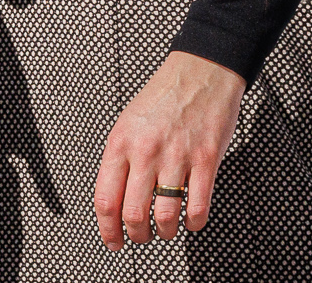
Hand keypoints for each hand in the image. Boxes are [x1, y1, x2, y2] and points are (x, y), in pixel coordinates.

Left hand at [92, 50, 245, 248]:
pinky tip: (191, 218)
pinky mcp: (206, 160)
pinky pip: (197, 207)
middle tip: (140, 236)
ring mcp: (177, 156)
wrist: (200, 72)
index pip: (105, 197)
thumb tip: (114, 197)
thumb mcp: (127, 122)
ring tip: (165, 230)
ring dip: (164, 232)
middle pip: (133, 213)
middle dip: (136, 235)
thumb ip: (120, 158)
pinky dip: (194, 222)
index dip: (107, 228)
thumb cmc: (163, 96)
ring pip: (164, 216)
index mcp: (121, 142)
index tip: (112, 240)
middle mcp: (146, 150)